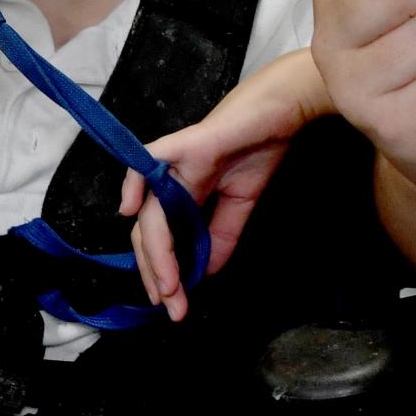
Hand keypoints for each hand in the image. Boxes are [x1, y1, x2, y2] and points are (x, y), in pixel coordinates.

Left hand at [119, 52, 322, 320]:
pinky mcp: (183, 145)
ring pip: (151, 213)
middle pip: (150, 233)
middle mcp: (172, 181)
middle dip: (158, 274)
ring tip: (168, 286)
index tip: (177, 306)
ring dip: (156, 253)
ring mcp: (175, 163)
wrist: (284, 109)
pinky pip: (147, 163)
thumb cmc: (262, 144)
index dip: (167, 273)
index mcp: (185, 194)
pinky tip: (131, 209)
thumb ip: (221, 235)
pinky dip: (134, 185)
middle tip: (171, 306)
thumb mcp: (241, 202)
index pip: (164, 239)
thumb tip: (205, 272)